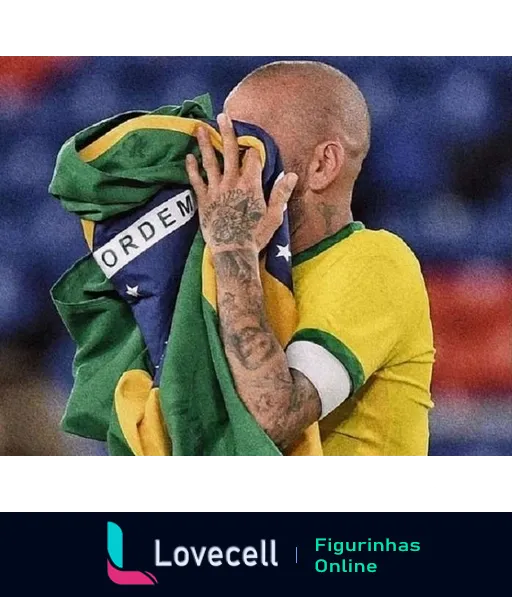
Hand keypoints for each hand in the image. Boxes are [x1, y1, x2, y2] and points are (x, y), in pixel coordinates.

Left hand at [185, 113, 297, 253]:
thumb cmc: (256, 236)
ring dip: (206, 144)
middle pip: (231, 152)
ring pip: (210, 161)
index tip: (252, 144)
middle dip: (228, 133)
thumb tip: (291, 175)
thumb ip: (281, 193)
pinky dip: (192, 168)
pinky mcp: (204, 200)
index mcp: (251, 185)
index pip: (253, 159)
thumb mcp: (274, 216)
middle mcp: (233, 182)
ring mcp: (216, 190)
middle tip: (223, 116)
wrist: (233, 252)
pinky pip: (196, 180)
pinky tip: (189, 157)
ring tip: (200, 128)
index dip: (253, 149)